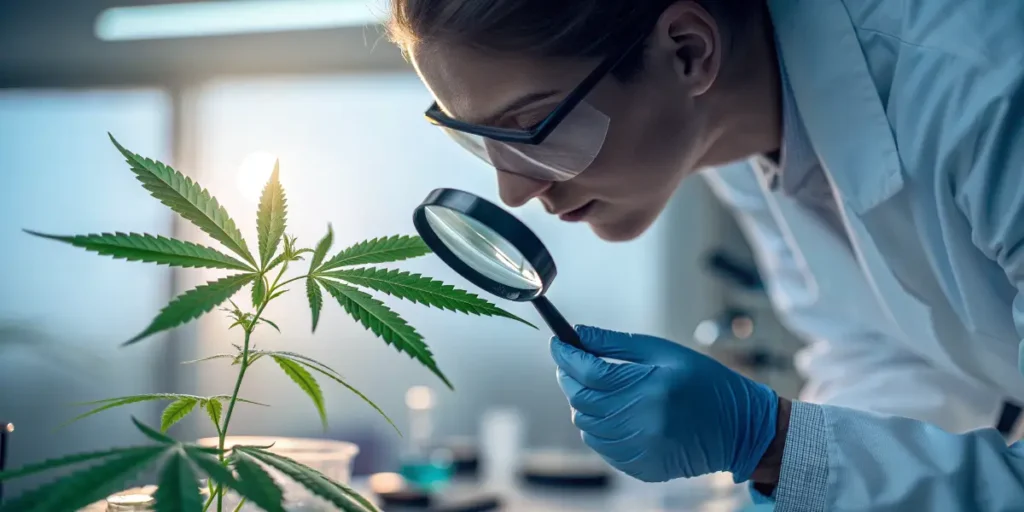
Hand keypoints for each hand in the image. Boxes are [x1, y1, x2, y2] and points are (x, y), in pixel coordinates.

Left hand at [550, 325, 779, 482]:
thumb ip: (617, 343)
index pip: (590, 371)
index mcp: (651, 386)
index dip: (566, 355)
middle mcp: (644, 421)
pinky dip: (596, 428)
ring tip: (595, 389)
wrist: (739, 428)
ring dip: (582, 404)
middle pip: (582, 400)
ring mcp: (642, 448)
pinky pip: (600, 446)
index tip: (557, 343)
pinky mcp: (642, 466)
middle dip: (569, 377)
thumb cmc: (703, 382)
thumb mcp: (664, 352)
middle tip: (571, 363)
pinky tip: (610, 413)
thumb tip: (578, 332)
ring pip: (586, 425)